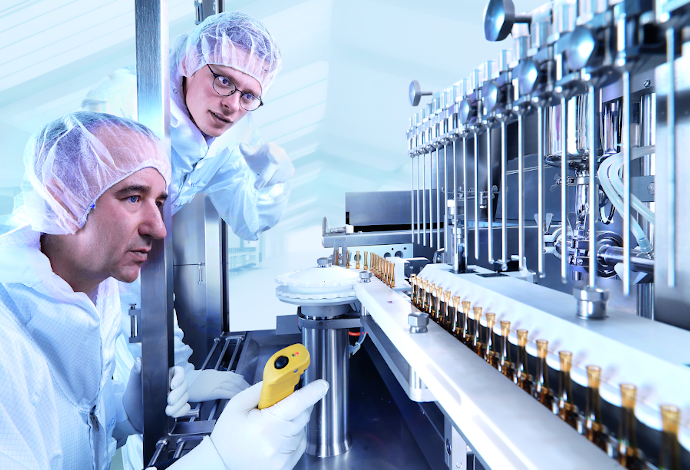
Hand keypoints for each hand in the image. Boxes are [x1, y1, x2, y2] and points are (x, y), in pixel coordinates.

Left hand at [123, 359, 190, 432]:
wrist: (131, 415)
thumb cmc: (133, 396)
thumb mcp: (134, 384)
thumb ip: (136, 372)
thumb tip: (138, 361)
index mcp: (165, 376)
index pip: (179, 371)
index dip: (179, 377)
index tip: (173, 385)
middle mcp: (172, 385)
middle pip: (184, 385)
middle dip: (178, 394)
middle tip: (169, 401)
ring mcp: (176, 397)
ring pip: (185, 397)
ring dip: (178, 405)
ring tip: (168, 411)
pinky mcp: (177, 408)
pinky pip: (185, 408)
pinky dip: (181, 411)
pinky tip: (173, 414)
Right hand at [186, 369, 249, 401]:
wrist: (186, 383)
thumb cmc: (196, 381)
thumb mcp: (210, 375)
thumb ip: (220, 377)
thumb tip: (229, 378)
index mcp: (220, 374)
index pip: (236, 376)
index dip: (244, 381)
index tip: (249, 386)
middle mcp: (220, 377)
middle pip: (238, 381)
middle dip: (246, 387)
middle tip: (253, 393)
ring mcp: (217, 384)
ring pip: (234, 386)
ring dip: (243, 391)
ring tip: (248, 397)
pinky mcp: (213, 391)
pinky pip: (227, 393)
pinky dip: (234, 395)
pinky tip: (238, 398)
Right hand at [209, 379, 328, 469]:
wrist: (220, 464)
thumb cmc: (227, 435)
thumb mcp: (237, 405)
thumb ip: (260, 390)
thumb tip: (279, 381)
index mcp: (265, 425)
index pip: (297, 403)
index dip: (312, 391)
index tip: (322, 384)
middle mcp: (277, 443)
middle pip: (302, 415)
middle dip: (296, 406)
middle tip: (281, 404)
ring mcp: (282, 458)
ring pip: (301, 430)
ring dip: (292, 423)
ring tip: (271, 426)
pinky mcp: (286, 467)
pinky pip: (299, 444)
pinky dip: (292, 437)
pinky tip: (275, 437)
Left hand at [239, 142, 294, 189]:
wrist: (267, 160)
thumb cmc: (257, 157)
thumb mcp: (250, 154)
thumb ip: (245, 150)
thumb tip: (241, 145)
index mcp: (271, 148)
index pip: (272, 152)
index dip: (273, 157)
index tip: (276, 161)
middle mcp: (281, 153)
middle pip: (273, 169)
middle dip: (263, 179)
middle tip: (256, 186)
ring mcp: (287, 162)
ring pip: (277, 177)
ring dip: (268, 182)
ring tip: (264, 179)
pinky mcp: (291, 171)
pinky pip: (282, 180)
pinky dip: (275, 182)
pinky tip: (272, 177)